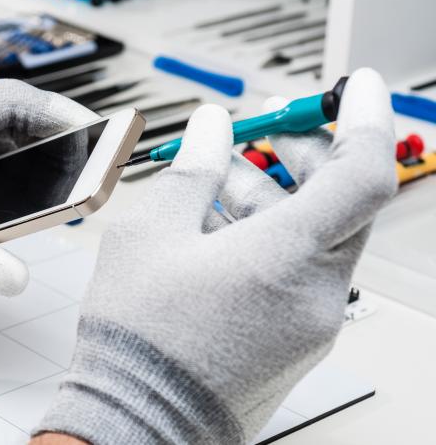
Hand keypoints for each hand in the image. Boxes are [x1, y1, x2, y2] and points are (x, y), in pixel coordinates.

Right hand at [35, 68, 396, 443]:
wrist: (136, 424)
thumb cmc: (138, 343)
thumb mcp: (149, 236)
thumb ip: (190, 171)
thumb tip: (210, 132)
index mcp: (286, 260)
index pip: (363, 172)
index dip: (363, 118)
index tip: (353, 87)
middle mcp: (315, 293)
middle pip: (342, 202)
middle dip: (306, 154)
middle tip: (264, 131)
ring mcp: (310, 322)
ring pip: (317, 237)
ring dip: (276, 196)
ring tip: (216, 183)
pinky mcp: (295, 341)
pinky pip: (301, 271)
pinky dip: (271, 238)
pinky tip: (218, 230)